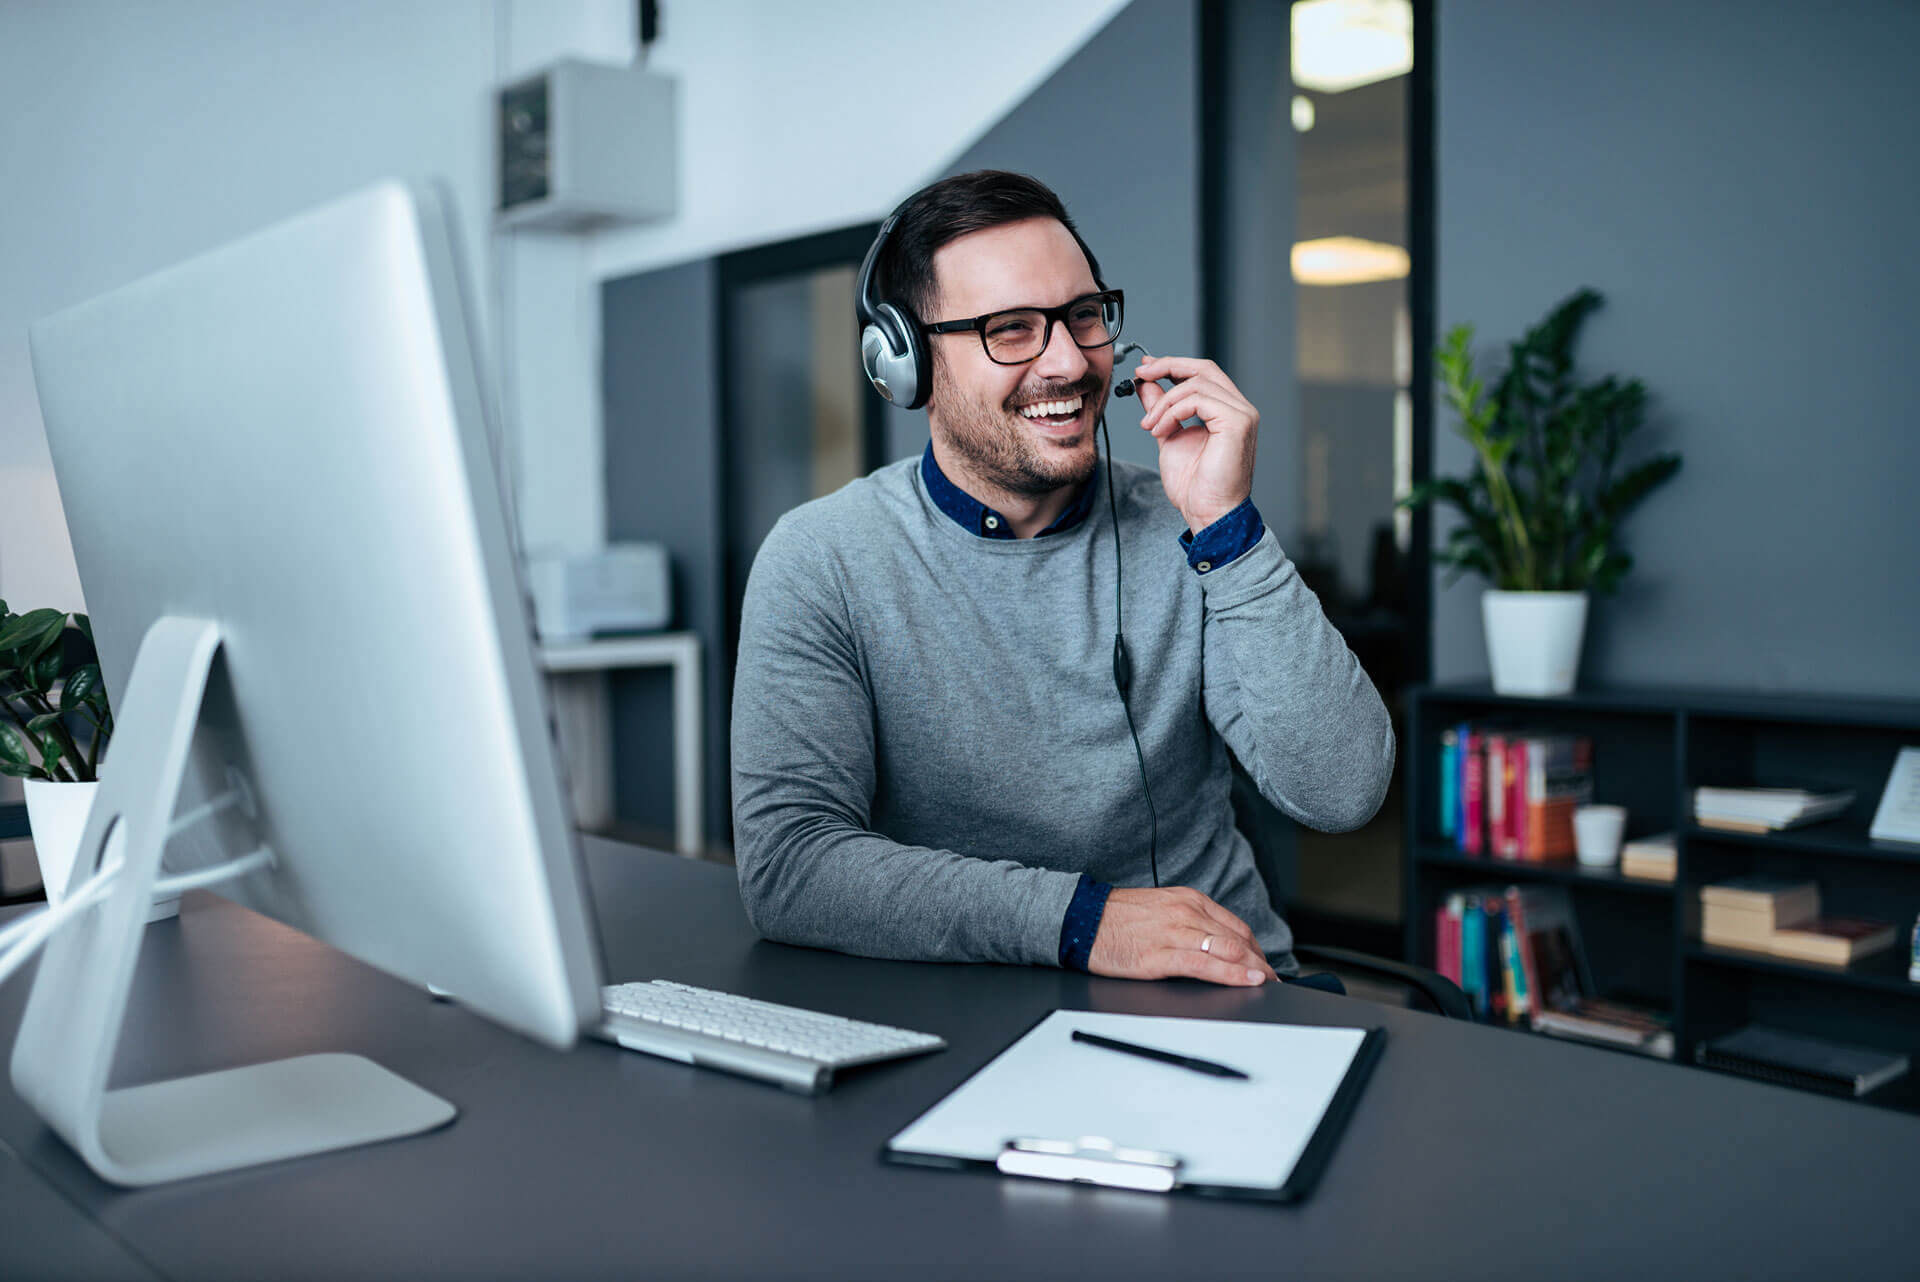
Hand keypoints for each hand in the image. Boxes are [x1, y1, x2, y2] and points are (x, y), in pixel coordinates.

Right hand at [1088, 886, 1279, 985]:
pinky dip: (1232, 974)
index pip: (1235, 926)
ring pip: (1228, 951)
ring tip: (1267, 985)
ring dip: (1254, 970)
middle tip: (1274, 980)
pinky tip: (1247, 981)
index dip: (1256, 949)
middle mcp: (1186, 913)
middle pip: (1237, 940)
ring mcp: (1175, 933)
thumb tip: (1214, 946)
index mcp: (1188, 900)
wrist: (1082, 920)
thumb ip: (1189, 923)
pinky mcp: (1161, 955)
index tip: (1264, 965)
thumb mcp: (1161, 910)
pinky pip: (1205, 966)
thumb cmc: (1117, 919)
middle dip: (1260, 963)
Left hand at [1131, 356, 1258, 533]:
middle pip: (1204, 368)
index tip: (1146, 369)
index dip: (1173, 365)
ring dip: (1164, 402)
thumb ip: (1161, 408)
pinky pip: (1198, 400)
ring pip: (1196, 384)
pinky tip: (1160, 430)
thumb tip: (1146, 384)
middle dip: (1168, 366)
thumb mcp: (1168, 436)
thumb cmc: (1195, 485)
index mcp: (1227, 410)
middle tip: (1141, 375)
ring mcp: (1242, 413)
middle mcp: (1239, 407)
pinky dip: (1172, 411)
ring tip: (1149, 425)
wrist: (1208, 512)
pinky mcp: (1238, 422)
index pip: (1202, 373)